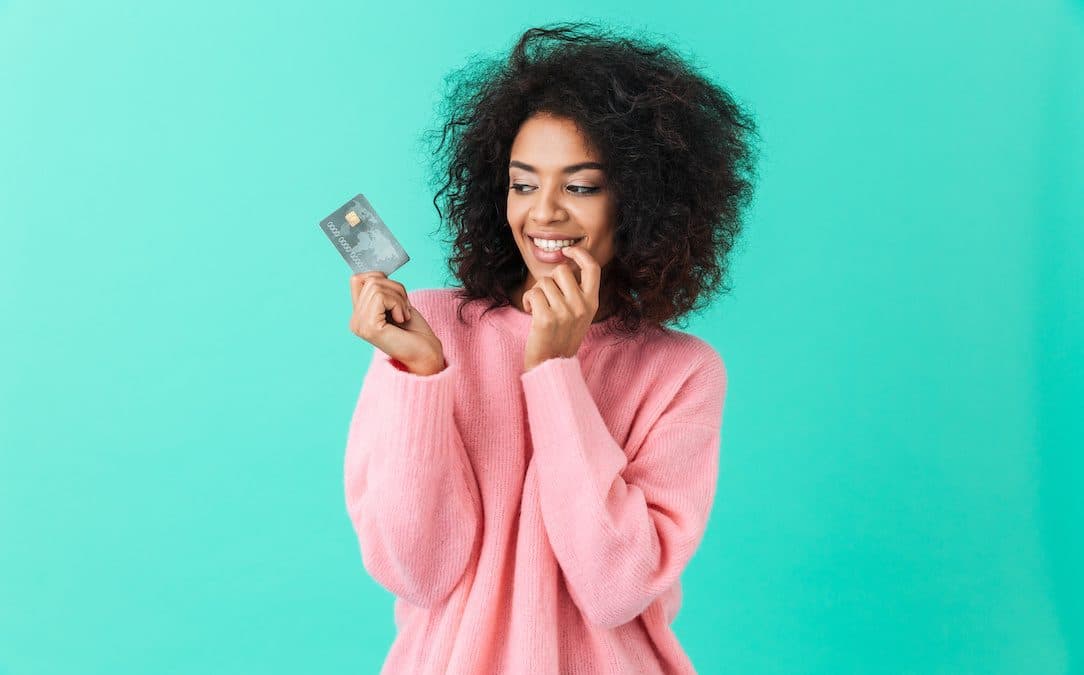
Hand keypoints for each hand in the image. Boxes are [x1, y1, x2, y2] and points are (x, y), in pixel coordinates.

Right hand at [349, 272, 444, 372]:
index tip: (396, 293)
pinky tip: (402, 319)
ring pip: (376, 286)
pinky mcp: (369, 327)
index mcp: (359, 315)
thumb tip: (376, 270)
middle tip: (404, 308)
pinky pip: (380, 296)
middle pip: (370, 280)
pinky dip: (398, 303)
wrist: (427, 355)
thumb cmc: (415, 331)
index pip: (357, 279)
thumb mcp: (396, 303)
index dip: (379, 276)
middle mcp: (355, 321)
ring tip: (404, 315)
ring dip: (398, 297)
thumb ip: (383, 289)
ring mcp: (359, 325)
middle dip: (395, 288)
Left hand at [522, 245, 600, 371]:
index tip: (568, 250)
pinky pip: (532, 293)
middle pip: (562, 270)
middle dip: (549, 279)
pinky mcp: (546, 318)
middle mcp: (581, 306)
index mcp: (592, 302)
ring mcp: (565, 312)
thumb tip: (564, 264)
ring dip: (536, 292)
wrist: (552, 365)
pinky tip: (531, 312)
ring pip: (543, 282)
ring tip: (540, 309)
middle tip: (548, 297)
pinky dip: (527, 300)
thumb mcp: (579, 314)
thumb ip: (577, 292)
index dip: (580, 253)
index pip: (593, 267)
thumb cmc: (562, 336)